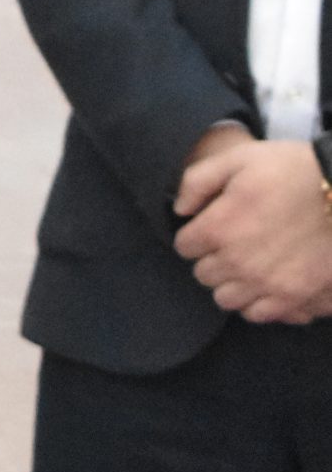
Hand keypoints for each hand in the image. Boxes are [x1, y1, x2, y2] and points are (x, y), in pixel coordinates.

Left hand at [174, 130, 331, 323]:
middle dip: (211, 257)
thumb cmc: (292, 170)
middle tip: (231, 243)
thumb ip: (198, 181)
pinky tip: (264, 282)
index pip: (184, 246)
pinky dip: (256, 301)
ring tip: (247, 264)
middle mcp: (237, 261)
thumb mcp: (240, 158)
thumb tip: (180, 209)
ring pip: (225, 298)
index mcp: (219, 226)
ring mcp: (265, 283)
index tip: (211, 225)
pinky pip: (257, 314)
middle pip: (203, 274)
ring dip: (230, 282)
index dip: (195, 234)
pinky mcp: (292, 296)